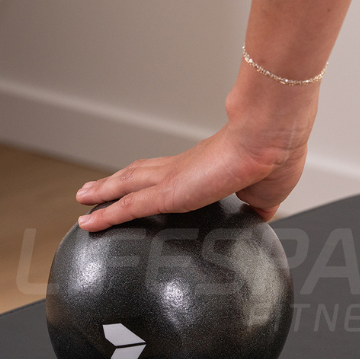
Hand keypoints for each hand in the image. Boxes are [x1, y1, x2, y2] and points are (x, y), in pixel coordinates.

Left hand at [75, 76, 318, 230]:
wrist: (271, 137)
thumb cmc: (276, 156)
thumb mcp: (266, 192)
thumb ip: (257, 206)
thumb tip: (259, 215)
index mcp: (203, 168)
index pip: (166, 175)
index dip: (149, 182)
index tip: (137, 188)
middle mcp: (180, 169)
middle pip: (137, 175)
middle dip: (115, 183)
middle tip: (93, 189)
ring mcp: (170, 178)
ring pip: (124, 185)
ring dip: (102, 191)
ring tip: (82, 198)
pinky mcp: (167, 192)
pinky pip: (126, 206)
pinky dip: (105, 214)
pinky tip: (88, 221)